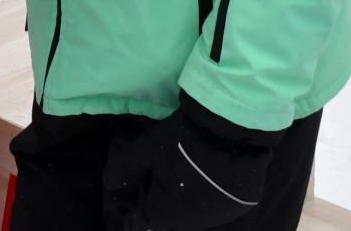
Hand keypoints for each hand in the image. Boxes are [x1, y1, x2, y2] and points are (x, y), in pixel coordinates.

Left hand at [103, 102, 279, 230]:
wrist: (231, 129)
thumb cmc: (182, 140)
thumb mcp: (146, 148)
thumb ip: (125, 166)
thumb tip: (110, 183)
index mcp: (166, 212)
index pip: (142, 225)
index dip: (134, 219)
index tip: (131, 213)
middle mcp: (193, 222)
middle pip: (170, 221)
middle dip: (160, 210)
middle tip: (156, 189)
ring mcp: (219, 216)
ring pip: (195, 217)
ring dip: (186, 205)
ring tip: (182, 183)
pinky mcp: (240, 206)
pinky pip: (218, 208)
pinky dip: (209, 198)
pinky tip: (208, 180)